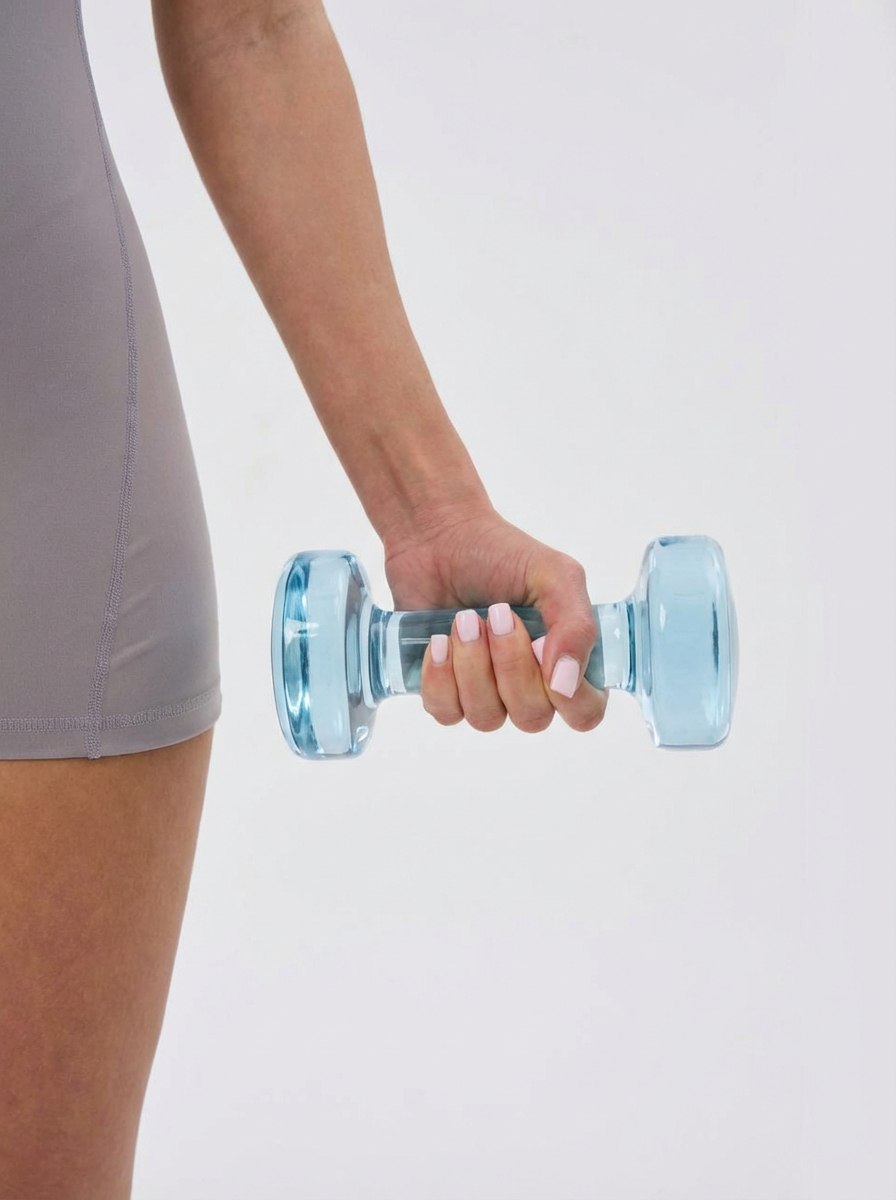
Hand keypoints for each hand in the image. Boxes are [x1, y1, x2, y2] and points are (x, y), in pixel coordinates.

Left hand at [382, 504, 608, 734]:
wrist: (436, 537)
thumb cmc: (500, 553)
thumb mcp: (554, 575)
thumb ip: (576, 626)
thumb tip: (566, 684)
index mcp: (568, 660)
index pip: (584, 713)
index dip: (567, 696)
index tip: (539, 646)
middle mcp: (531, 686)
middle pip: (532, 717)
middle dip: (509, 665)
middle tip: (496, 614)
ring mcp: (486, 693)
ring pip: (486, 718)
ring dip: (472, 665)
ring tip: (463, 619)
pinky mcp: (445, 692)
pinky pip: (446, 712)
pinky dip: (440, 676)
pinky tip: (438, 640)